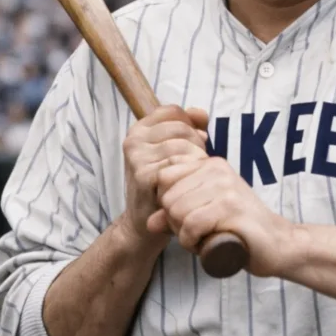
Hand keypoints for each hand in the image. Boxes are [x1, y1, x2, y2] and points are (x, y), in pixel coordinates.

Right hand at [120, 104, 209, 248]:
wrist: (143, 223)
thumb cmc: (162, 185)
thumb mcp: (172, 151)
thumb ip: (187, 127)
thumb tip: (201, 114)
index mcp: (139, 130)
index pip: (173, 112)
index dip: (190, 125)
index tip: (196, 142)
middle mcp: (134, 140)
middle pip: (182, 128)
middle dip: (197, 145)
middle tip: (197, 164)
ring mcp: (137, 157)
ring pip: (183, 145)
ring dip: (196, 161)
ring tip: (193, 176)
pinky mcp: (144, 175)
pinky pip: (179, 164)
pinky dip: (190, 174)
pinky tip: (189, 186)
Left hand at [148, 156, 291, 277]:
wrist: (278, 244)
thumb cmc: (238, 230)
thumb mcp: (203, 216)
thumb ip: (176, 215)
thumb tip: (149, 222)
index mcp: (210, 165)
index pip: (165, 176)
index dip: (167, 203)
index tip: (185, 217)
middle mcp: (217, 170)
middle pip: (168, 196)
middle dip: (174, 222)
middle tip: (195, 233)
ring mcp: (225, 186)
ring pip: (176, 210)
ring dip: (183, 234)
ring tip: (203, 238)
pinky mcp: (231, 207)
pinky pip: (191, 224)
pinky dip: (191, 241)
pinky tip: (206, 244)